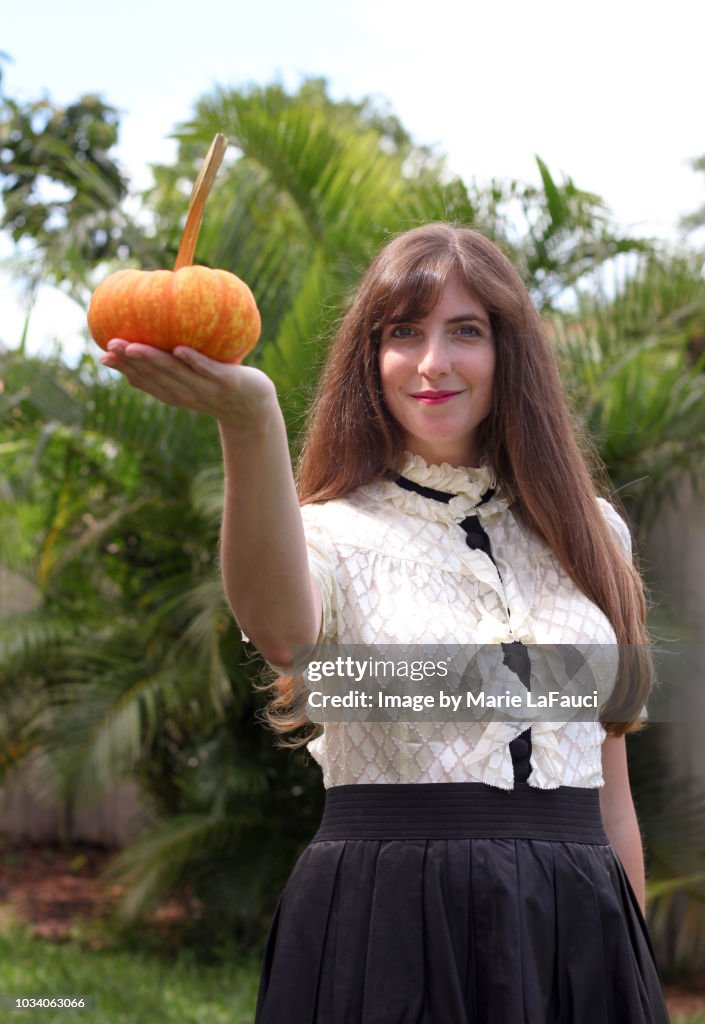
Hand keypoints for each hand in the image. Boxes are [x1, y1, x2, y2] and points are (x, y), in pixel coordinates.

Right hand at [100, 339, 278, 433]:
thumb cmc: (219, 387)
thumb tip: (147, 340)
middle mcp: (186, 392)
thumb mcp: (191, 380)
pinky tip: (180, 349)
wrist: (254, 408)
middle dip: (131, 361)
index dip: (124, 369)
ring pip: (176, 373)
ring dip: (154, 359)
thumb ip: (169, 366)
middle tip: (111, 344)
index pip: (144, 381)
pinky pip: (208, 369)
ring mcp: (206, 387)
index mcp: (174, 393)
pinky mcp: (227, 382)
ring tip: (134, 345)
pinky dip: (194, 361)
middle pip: (155, 376)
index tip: (104, 355)